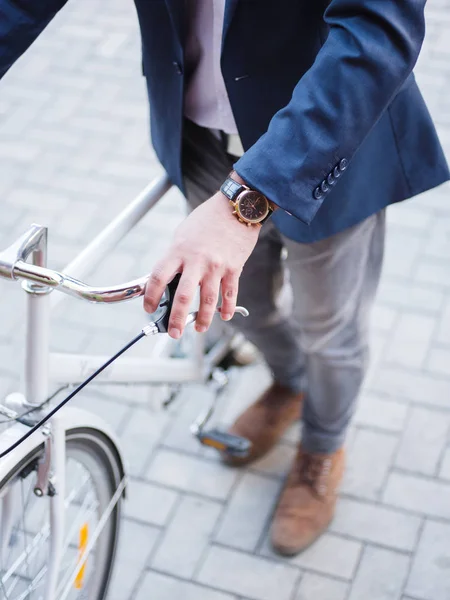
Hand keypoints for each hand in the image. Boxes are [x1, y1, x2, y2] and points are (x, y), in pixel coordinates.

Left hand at [143, 191, 259, 338]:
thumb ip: (176, 257)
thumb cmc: (206, 219)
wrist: (236, 208)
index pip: (158, 278)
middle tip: (174, 332)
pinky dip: (227, 308)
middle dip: (177, 319)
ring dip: (203, 319)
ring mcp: (217, 266)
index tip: (148, 307)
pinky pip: (230, 293)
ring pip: (208, 300)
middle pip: (183, 297)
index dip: (150, 296)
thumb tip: (169, 280)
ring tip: (199, 328)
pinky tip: (224, 316)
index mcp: (179, 251)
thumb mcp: (182, 235)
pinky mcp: (234, 268)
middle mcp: (197, 261)